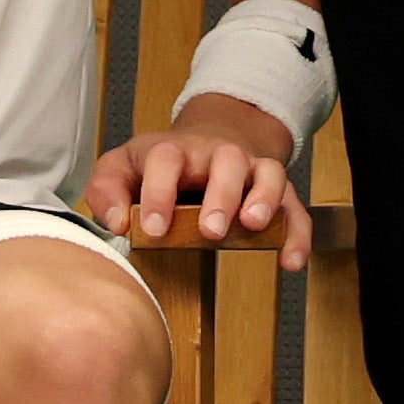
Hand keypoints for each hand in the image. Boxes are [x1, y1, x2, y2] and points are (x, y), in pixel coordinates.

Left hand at [89, 102, 305, 259]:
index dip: (160, 192)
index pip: (166, 160)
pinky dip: (297, 233)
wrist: (207, 143)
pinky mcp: (276, 192)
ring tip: (253, 226)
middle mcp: (217, 156)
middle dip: (220, 195)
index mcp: (175, 150)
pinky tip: (289, 260)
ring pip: (268, 174)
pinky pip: (295, 209)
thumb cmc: (161, 165)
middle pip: (226, 161)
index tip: (154, 227)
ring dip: (264, 200)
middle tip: (210, 230)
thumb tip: (117, 222)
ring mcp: (251, 171)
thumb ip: (106, 191)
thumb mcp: (122, 168)